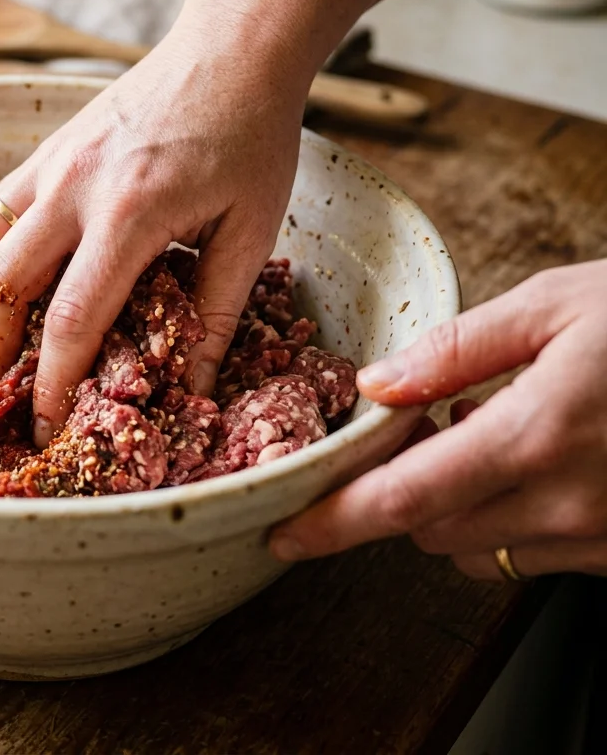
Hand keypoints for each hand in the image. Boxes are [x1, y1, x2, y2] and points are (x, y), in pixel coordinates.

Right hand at [0, 17, 307, 445]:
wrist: (233, 48)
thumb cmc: (252, 139)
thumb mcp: (252, 232)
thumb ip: (218, 315)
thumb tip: (193, 390)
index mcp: (130, 216)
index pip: (70, 321)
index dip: (50, 385)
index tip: (44, 426)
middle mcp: (74, 188)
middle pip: (0, 286)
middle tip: (8, 389)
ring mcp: (51, 162)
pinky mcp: (46, 147)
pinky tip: (0, 278)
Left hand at [269, 260, 606, 578]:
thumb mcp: (557, 306)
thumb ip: (457, 349)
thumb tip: (377, 384)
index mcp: (535, 436)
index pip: (403, 500)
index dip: (332, 524)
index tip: (284, 536)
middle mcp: (566, 503)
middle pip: (429, 532)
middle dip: (399, 494)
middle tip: (415, 431)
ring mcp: (601, 535)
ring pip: (479, 549)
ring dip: (455, 507)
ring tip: (489, 436)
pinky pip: (535, 553)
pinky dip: (510, 517)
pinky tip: (540, 461)